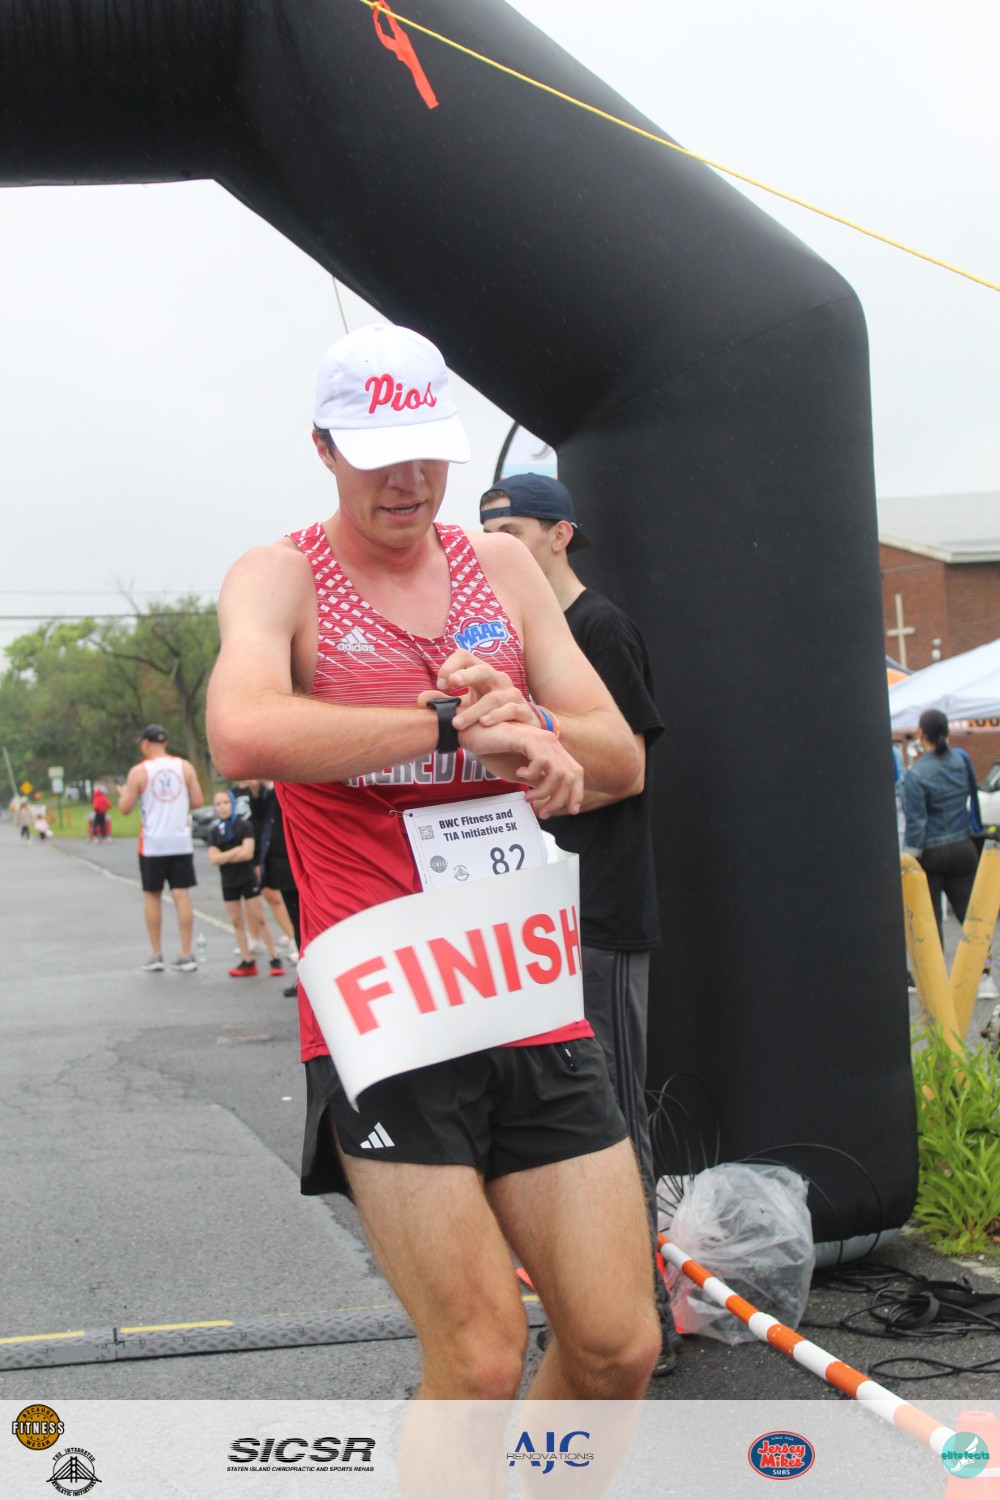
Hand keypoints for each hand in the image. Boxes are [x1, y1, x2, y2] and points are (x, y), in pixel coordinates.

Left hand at [423, 649, 537, 731]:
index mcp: (482, 674)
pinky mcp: (523, 710)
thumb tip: (421, 699)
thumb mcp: (466, 706)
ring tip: (457, 723)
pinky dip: (497, 716)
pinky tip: (484, 724)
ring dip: (474, 710)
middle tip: (450, 683)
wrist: (518, 731)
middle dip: (466, 675)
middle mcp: (498, 680)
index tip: (441, 685)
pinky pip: (511, 710)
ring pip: (494, 697)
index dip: (451, 666)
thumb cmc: (488, 714)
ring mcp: (512, 694)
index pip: (466, 657)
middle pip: (483, 670)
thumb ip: (445, 703)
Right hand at [457, 717, 582, 817]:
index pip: (575, 772)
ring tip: (527, 796)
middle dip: (560, 799)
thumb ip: (539, 781)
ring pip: (558, 773)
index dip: (577, 792)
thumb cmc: (497, 752)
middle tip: (543, 812)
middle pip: (570, 775)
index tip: (571, 810)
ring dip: (543, 791)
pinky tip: (519, 772)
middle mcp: (551, 743)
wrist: (476, 736)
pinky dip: (531, 773)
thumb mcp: (523, 773)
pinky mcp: (528, 738)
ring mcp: (541, 739)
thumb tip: (554, 797)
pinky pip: (541, 762)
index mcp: (552, 751)